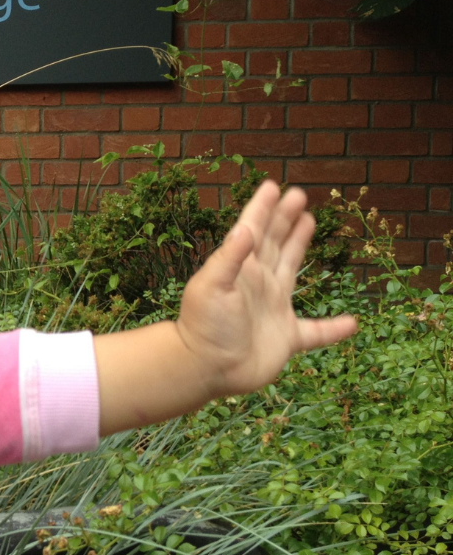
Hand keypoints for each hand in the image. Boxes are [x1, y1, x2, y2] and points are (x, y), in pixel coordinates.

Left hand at [176, 179, 357, 397]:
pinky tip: (351, 324)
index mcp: (240, 269)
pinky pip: (316, 333)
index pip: (253, 230)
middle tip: (298, 195)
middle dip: (285, 218)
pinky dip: (333, 329)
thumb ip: (229, 258)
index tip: (273, 186)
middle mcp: (258, 284)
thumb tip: (245, 227)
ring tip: (309, 221)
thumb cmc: (204, 326)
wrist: (205, 368)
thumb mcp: (211, 286)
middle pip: (275, 243)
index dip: (263, 208)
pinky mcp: (285, 337)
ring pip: (291, 270)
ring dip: (299, 245)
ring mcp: (272, 309)